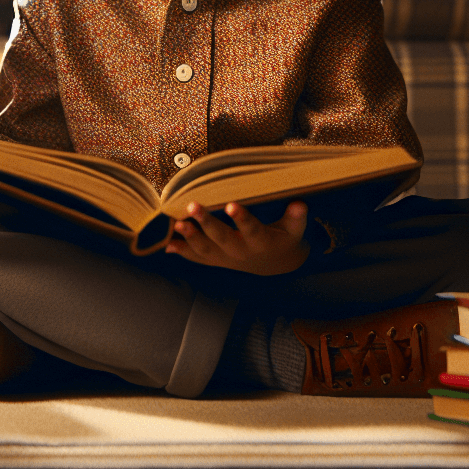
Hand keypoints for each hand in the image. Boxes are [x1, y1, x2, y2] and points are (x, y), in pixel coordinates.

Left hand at [166, 200, 308, 275]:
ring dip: (190, 238)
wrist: (275, 264)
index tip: (230, 205)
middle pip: (222, 239)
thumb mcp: (295, 230)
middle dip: (207, 224)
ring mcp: (226, 258)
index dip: (241, 218)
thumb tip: (300, 204)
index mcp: (261, 242)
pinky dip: (183, 252)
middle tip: (192, 206)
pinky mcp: (216, 260)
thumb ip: (296, 217)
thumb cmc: (284, 239)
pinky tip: (168, 245)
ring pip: (206, 250)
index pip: (252, 229)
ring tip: (177, 224)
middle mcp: (241, 252)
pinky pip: (198, 258)